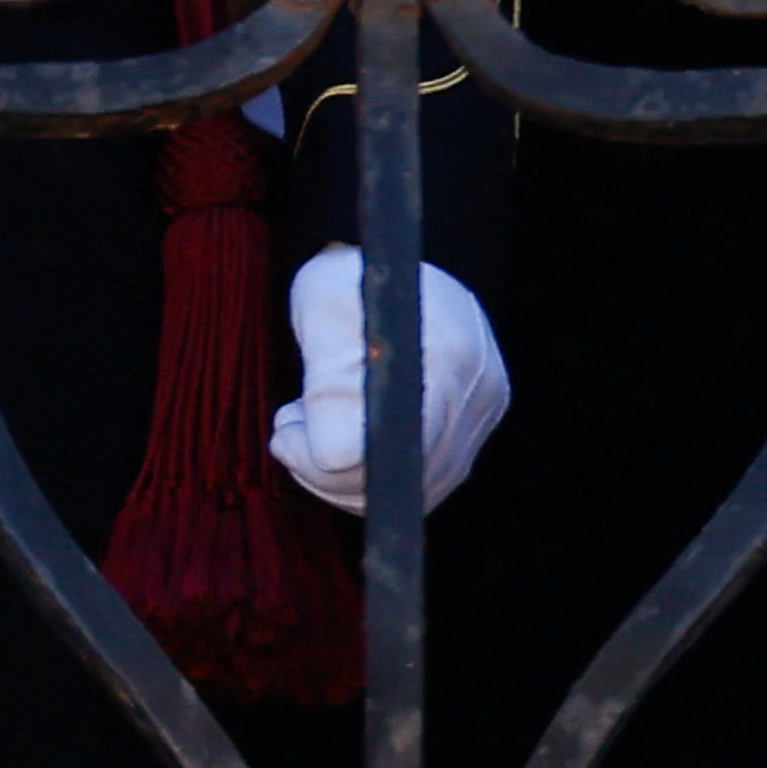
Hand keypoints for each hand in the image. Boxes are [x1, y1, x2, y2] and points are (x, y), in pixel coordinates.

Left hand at [271, 245, 510, 514]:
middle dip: (318, 467)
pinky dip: (363, 478)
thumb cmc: (347, 281)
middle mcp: (479, 393)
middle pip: (387, 483)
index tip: (285, 421)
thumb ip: (328, 382)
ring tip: (309, 425)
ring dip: (336, 476)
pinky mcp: (471, 437)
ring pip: (396, 495)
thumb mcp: (324, 309)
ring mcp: (480, 419)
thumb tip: (337, 457)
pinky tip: (340, 438)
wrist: (388, 272)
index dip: (315, 457)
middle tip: (288, 424)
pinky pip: (409, 490)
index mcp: (450, 355)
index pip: (376, 453)